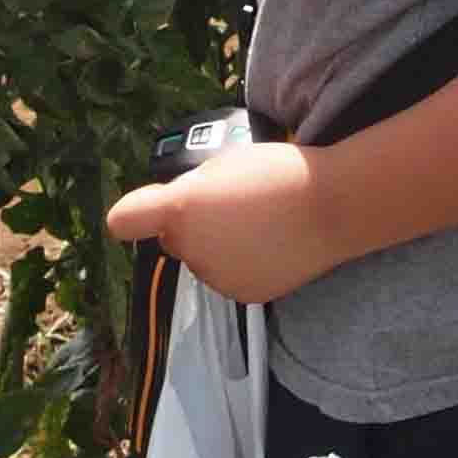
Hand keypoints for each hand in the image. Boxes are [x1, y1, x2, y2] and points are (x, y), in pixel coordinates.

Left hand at [107, 136, 349, 304]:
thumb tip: (173, 208)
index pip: (126, 221)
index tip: (139, 216)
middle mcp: (190, 248)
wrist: (331, 207)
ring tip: (257, 224)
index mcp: (180, 208)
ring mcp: (215, 276)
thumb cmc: (279, 173)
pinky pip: (228, 277)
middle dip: (192, 225)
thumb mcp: (223, 164)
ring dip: (217, 247)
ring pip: (203, 260)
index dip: (133, 216)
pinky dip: (241, 265)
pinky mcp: (241, 293)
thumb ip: (187, 189)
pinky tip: (268, 245)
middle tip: (232, 204)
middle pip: (174, 238)